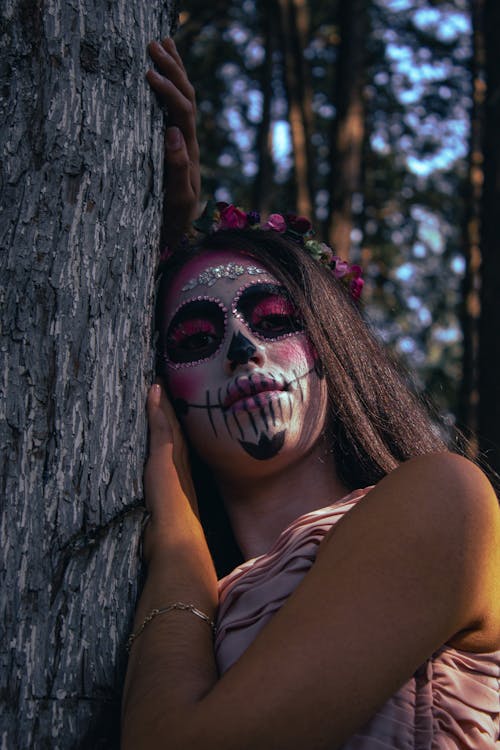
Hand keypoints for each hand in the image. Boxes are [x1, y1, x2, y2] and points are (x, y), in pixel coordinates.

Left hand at [143, 382, 198, 563]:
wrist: (179, 543)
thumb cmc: (174, 541)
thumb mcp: (168, 525)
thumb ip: (166, 519)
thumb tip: (173, 527)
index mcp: (184, 481)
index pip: (179, 448)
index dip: (176, 430)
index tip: (174, 411)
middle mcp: (183, 467)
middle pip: (178, 432)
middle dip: (174, 411)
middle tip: (169, 386)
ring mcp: (175, 461)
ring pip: (171, 424)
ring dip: (166, 403)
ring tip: (160, 381)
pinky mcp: (164, 458)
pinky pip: (161, 427)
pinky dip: (158, 408)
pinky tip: (153, 390)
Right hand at [147, 38, 200, 243]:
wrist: (177, 233)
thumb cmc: (173, 220)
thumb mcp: (177, 199)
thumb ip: (177, 169)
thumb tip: (172, 132)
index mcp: (187, 152)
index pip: (182, 112)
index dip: (168, 91)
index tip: (147, 73)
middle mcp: (188, 142)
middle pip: (187, 98)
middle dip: (173, 69)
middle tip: (154, 43)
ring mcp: (182, 142)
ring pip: (184, 99)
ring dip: (175, 70)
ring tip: (163, 42)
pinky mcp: (174, 145)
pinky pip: (175, 109)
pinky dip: (171, 86)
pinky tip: (162, 72)